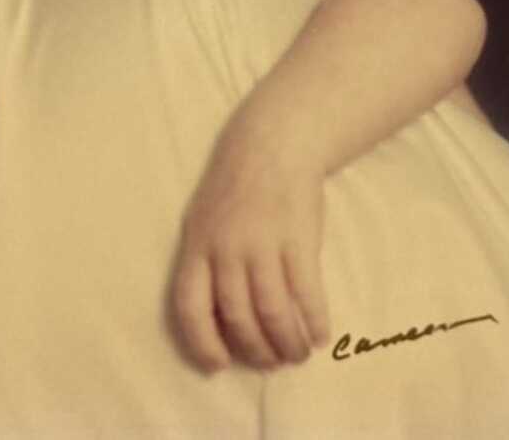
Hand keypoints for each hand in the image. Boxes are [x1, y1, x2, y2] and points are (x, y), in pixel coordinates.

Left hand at [171, 130, 329, 372]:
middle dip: (255, 351)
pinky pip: (306, 293)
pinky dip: (313, 321)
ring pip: (272, 312)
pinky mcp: (298, 239)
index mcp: (198, 245)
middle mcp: (227, 248)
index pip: (189, 306)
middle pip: (237, 317)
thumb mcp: (205, 220)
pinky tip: (320, 335)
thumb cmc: (235, 186)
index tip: (217, 366)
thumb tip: (216, 319)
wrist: (272, 143)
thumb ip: (207, 263)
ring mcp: (263, 243)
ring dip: (286, 343)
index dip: (202, 342)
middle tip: (270, 363)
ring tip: (296, 354)